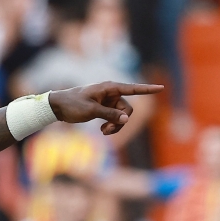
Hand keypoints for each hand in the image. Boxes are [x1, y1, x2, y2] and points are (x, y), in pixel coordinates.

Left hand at [49, 82, 163, 135]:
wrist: (58, 107)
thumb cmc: (73, 104)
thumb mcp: (91, 110)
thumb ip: (109, 114)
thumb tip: (126, 119)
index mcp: (110, 88)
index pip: (133, 89)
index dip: (147, 89)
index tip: (161, 88)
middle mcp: (111, 94)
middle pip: (127, 110)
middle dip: (120, 122)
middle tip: (106, 131)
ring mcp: (108, 102)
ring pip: (121, 116)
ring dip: (115, 126)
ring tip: (103, 132)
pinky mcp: (104, 109)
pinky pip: (114, 119)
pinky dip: (111, 126)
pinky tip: (102, 130)